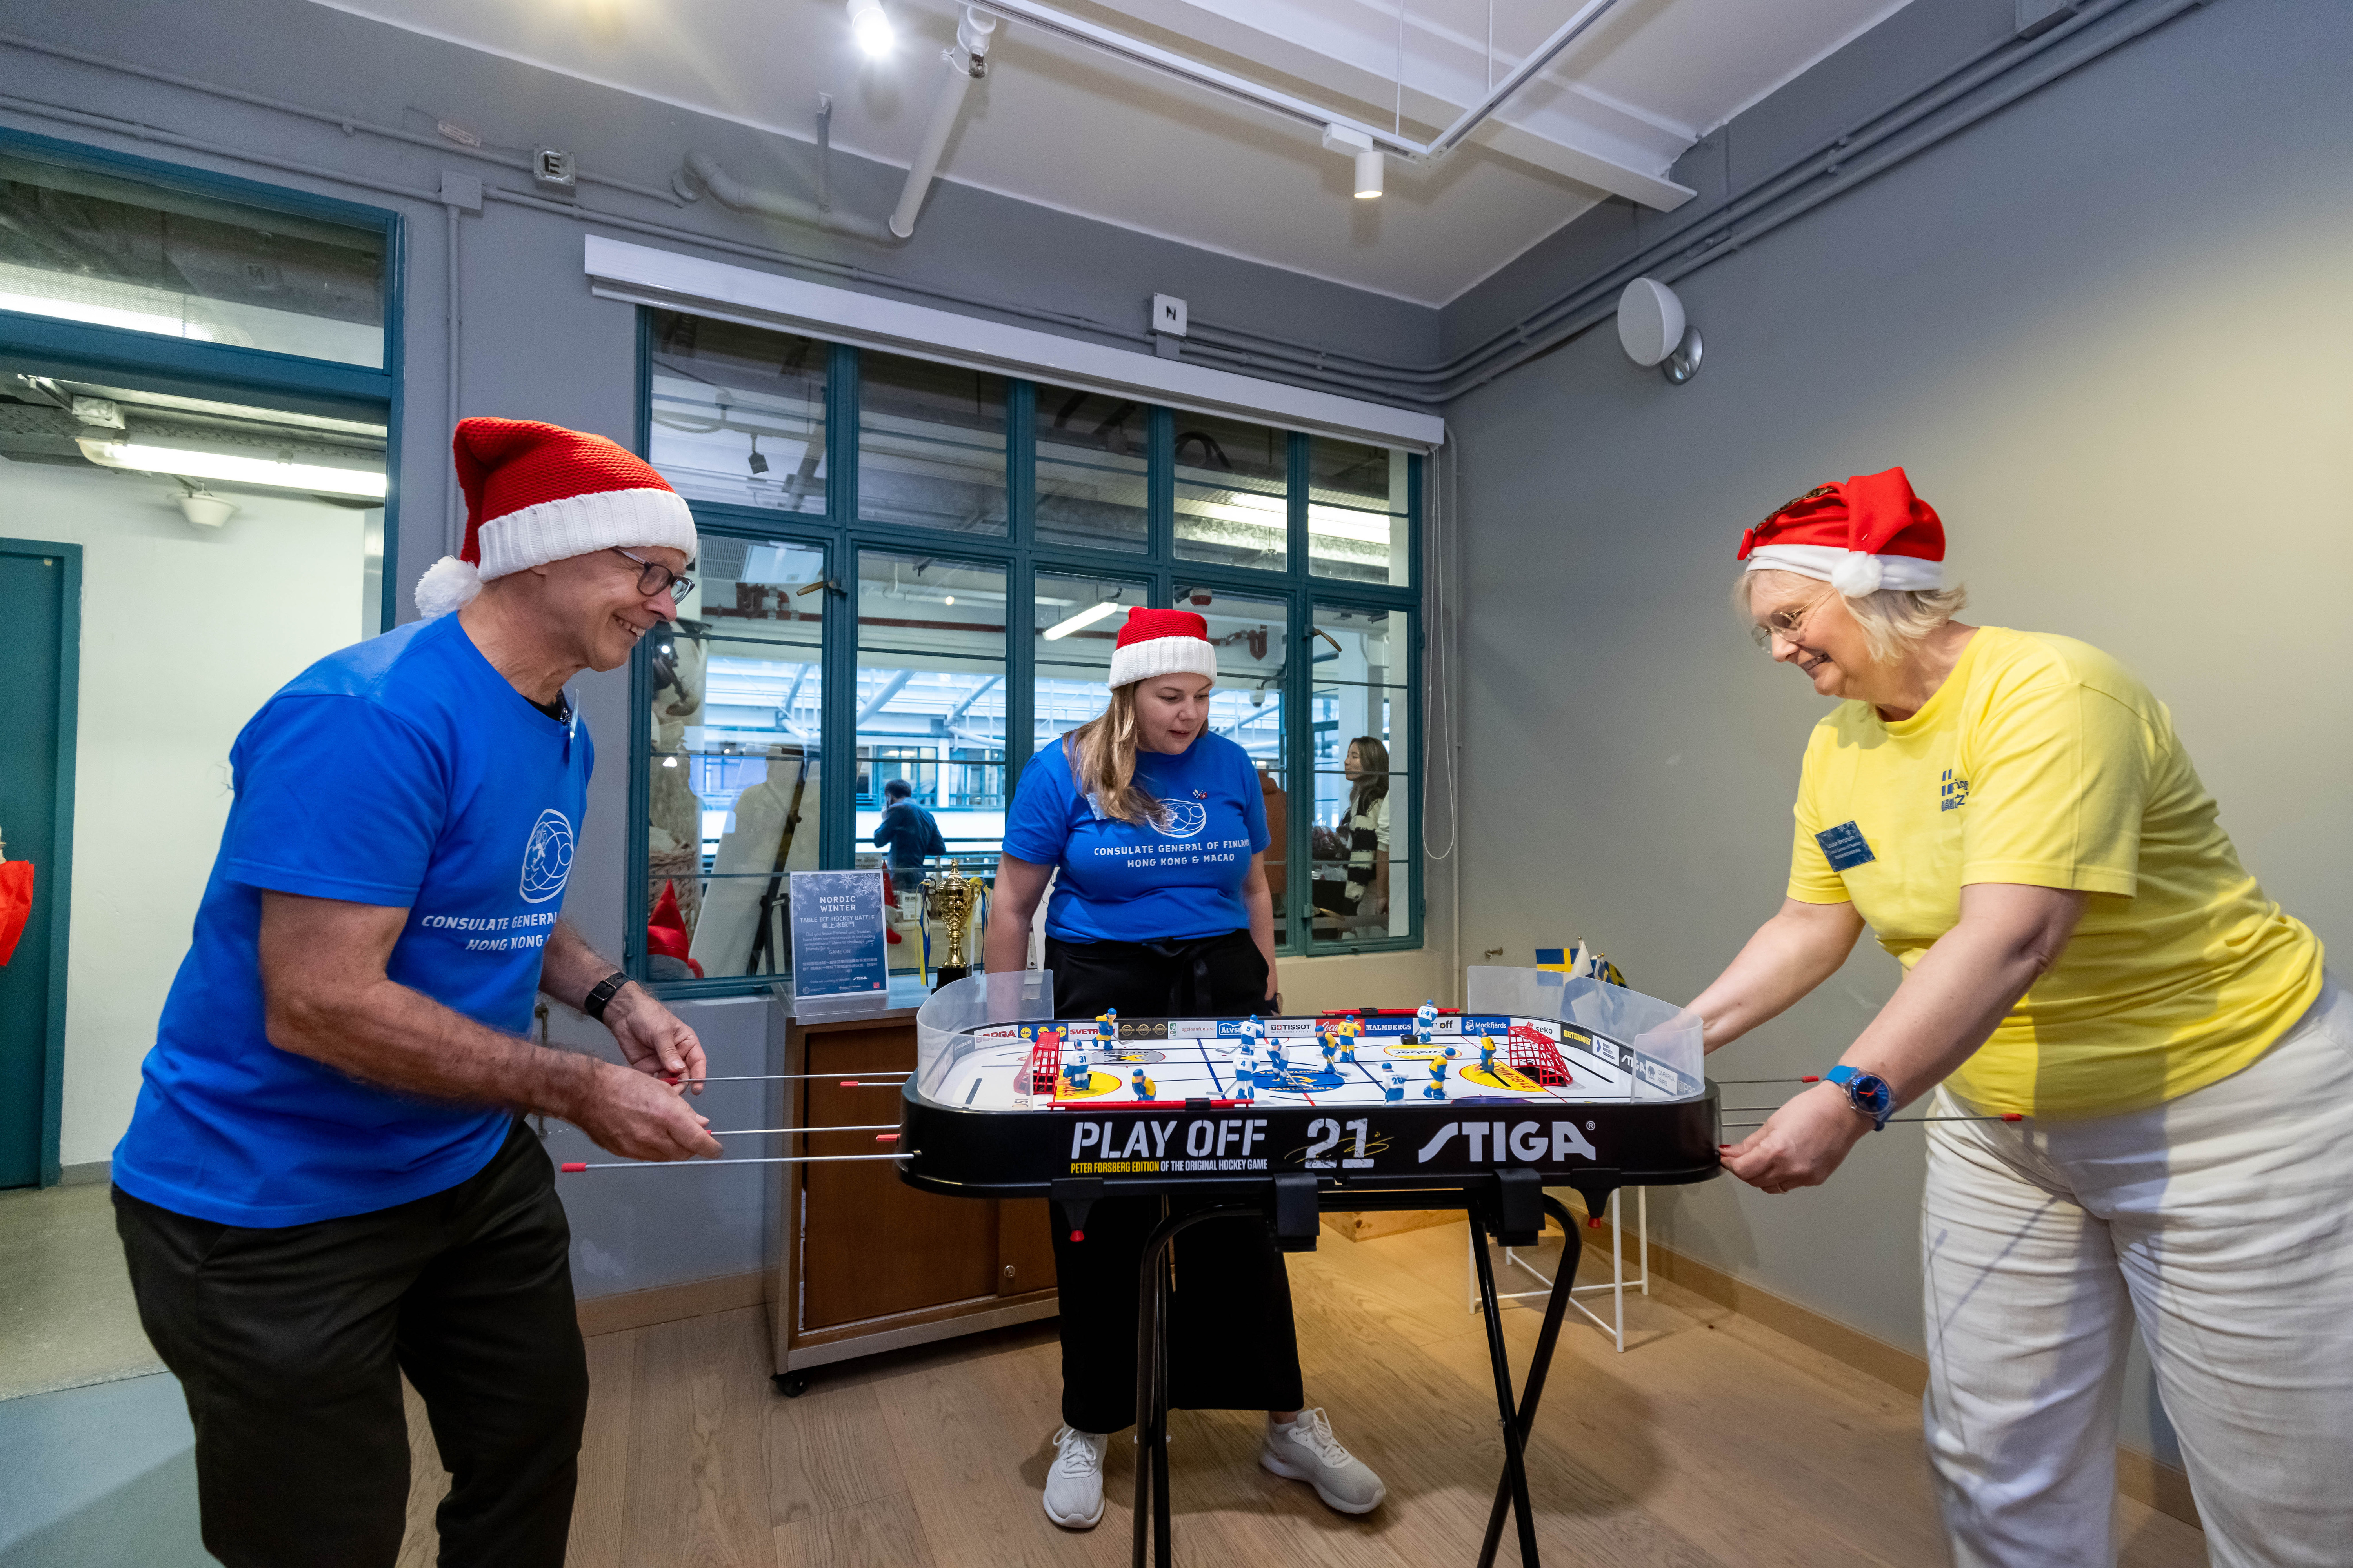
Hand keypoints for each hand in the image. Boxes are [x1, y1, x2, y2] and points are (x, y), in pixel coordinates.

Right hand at [568, 1060, 722, 1161]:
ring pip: (666, 1157)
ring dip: (675, 1149)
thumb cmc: (623, 1084)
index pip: (697, 1141)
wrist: (587, 1093)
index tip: (716, 1149)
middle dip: (693, 1148)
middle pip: (683, 1153)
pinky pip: (648, 1156)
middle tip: (694, 1137)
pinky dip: (656, 1149)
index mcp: (666, 1116)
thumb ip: (684, 1110)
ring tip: (670, 1132)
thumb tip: (701, 1124)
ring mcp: (637, 1148)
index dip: (710, 1148)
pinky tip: (652, 1135)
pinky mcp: (625, 1153)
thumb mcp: (661, 1089)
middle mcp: (653, 1136)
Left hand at [603, 983, 707, 1095]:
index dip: (699, 1074)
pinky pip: (653, 1080)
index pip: (697, 1061)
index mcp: (686, 1043)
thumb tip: (678, 1070)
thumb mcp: (661, 1032)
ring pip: (670, 1080)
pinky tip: (652, 1091)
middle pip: (684, 1074)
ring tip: (663, 1093)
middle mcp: (676, 1055)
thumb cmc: (648, 1016)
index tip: (697, 1087)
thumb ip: (669, 1051)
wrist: (623, 1014)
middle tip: (676, 1092)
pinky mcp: (647, 1068)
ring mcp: (661, 1063)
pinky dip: (654, 1087)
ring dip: (668, 1087)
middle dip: (682, 1083)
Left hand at [1720, 1081, 1871, 1193]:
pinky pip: (1789, 1185)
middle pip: (1754, 1181)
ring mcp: (1804, 1177)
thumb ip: (1751, 1143)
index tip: (1726, 1158)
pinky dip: (1780, 1178)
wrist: (1843, 1111)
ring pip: (1771, 1187)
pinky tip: (1780, 1165)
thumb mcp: (1773, 1122)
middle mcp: (1790, 1169)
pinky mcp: (1815, 1180)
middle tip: (1740, 1158)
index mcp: (1776, 1151)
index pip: (1743, 1170)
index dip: (1730, 1164)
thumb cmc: (1812, 1109)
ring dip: (1760, 1177)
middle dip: (1744, 1171)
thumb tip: (1732, 1153)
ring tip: (1760, 1162)